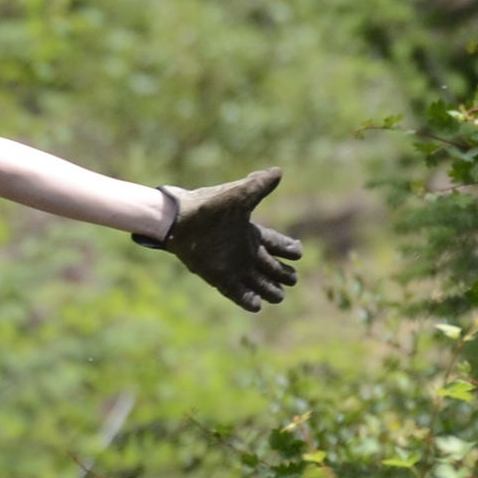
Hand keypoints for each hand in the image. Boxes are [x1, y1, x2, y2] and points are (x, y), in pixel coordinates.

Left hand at [135, 167, 301, 311]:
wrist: (178, 220)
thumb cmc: (207, 206)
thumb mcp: (238, 195)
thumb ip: (259, 185)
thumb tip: (278, 171)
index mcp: (251, 232)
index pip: (276, 243)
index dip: (289, 248)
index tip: (299, 252)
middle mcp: (243, 251)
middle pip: (270, 267)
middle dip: (283, 273)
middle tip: (292, 278)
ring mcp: (232, 266)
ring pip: (256, 282)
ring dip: (268, 290)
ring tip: (279, 296)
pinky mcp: (219, 277)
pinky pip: (236, 293)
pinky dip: (246, 300)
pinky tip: (257, 307)